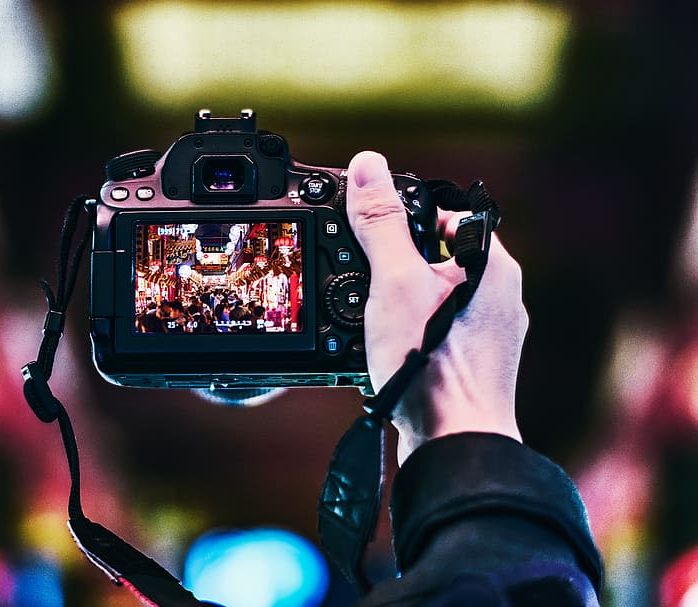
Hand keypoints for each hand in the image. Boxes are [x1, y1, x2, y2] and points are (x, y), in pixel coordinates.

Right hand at [346, 151, 527, 463]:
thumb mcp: (396, 282)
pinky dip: (408, 332)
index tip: (376, 227)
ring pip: (434, 297)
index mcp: (491, 266)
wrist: (452, 447)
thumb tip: (369, 167)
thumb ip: (382, 223)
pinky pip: (434, 331)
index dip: (408, 215)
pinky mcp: (471, 366)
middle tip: (367, 277)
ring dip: (400, 300)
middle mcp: (498, 298)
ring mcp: (487, 336)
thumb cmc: (434, 367)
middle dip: (398, 262)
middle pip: (439, 256)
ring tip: (374, 318)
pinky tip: (387, 349)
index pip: (450, 215)